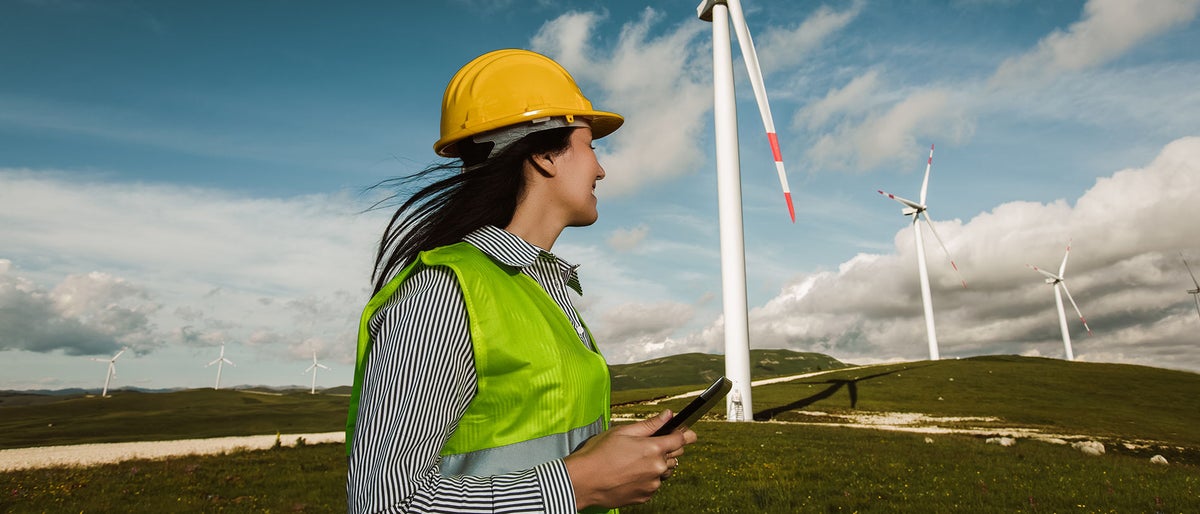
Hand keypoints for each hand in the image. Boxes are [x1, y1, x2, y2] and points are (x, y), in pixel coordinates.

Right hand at [563, 410, 697, 509]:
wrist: (583, 481)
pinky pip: (654, 485)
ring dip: (658, 465)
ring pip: (665, 471)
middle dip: (668, 448)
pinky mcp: (645, 496)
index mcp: (653, 449)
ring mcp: (652, 484)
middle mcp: (657, 468)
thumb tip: (668, 415)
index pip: (681, 439)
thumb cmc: (599, 454)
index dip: (686, 434)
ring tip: (635, 460)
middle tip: (650, 445)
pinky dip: (647, 478)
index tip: (689, 433)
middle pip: (676, 455)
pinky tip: (630, 474)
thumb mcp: (622, 432)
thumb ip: (650, 424)